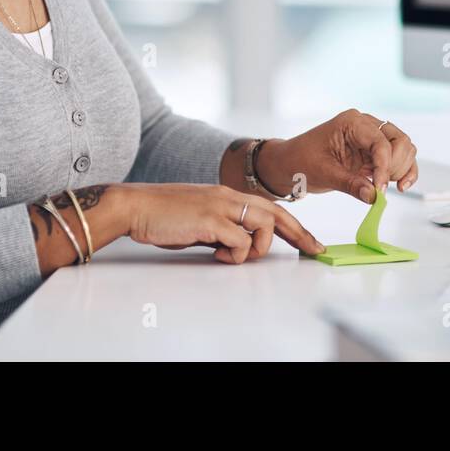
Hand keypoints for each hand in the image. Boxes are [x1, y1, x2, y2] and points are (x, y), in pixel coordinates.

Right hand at [123, 183, 325, 263]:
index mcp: (227, 194)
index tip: (309, 240)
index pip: (270, 207)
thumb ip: (223, 229)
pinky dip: (236, 254)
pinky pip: (240, 241)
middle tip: (314, 250)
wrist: (135, 206)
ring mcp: (221, 206)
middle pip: (277, 212)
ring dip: (258, 247)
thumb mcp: (201, 220)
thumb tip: (238, 247)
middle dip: (299, 233)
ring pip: (264, 224)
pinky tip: (216, 255)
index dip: (293, 224)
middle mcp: (228, 195)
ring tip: (235, 256)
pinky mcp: (210, 220)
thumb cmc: (163, 215)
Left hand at [260, 109, 417, 203]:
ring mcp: (371, 137)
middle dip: (395, 166)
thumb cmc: (300, 161)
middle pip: (399, 141)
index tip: (380, 189)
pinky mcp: (373, 152)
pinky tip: (399, 187)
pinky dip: (403, 171)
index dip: (385, 167)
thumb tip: (374, 196)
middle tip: (381, 187)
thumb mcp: (324, 173)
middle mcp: (365, 125)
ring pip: (403, 148)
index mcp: (352, 123)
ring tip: (383, 187)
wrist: (289, 164)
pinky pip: (399, 158)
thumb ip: (351, 184)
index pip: (380, 142)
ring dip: (401, 169)